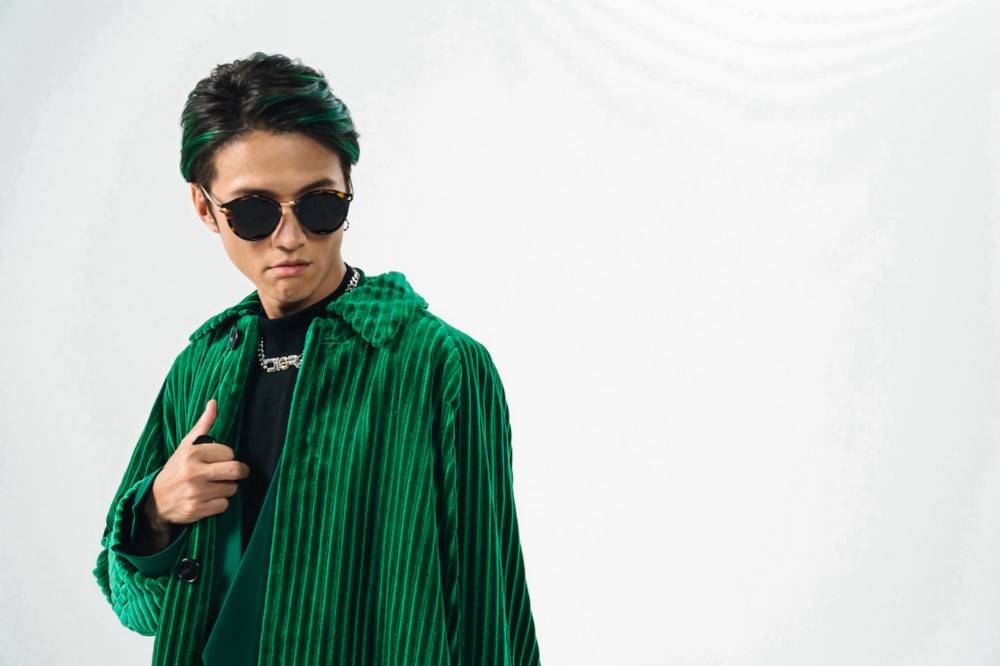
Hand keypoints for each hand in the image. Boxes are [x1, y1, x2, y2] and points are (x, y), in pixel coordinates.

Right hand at [144, 399, 250, 532]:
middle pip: (236, 470)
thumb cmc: (176, 469)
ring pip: (231, 489)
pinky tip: (208, 499)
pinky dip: (219, 504)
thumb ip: (203, 425)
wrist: (155, 500)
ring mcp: (194, 492)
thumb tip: (214, 402)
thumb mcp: (186, 445)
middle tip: (232, 474)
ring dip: (227, 489)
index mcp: (191, 453)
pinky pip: (224, 505)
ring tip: (213, 486)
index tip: (219, 460)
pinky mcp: (196, 509)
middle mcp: (192, 472)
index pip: (229, 453)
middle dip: (238, 472)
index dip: (227, 457)